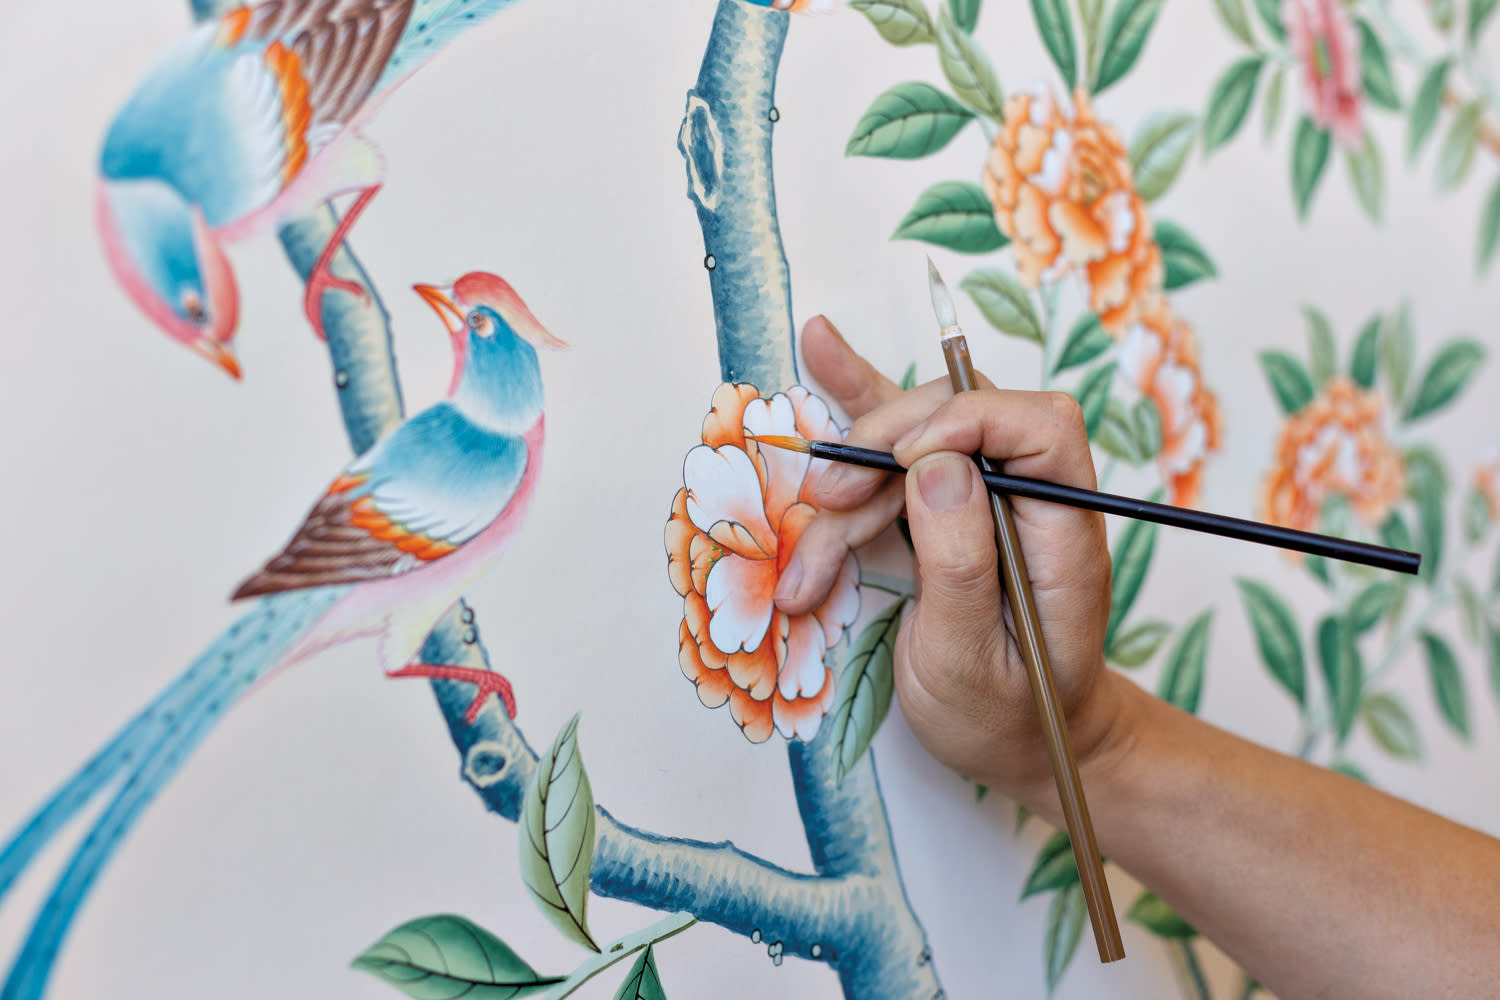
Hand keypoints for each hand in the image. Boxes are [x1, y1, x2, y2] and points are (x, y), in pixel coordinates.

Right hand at [777, 316, 1125, 804]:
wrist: (1015, 744)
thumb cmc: (1007, 716)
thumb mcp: (972, 660)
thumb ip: (961, 564)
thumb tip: (937, 465)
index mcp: (1062, 531)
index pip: (1038, 427)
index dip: (968, 422)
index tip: (903, 465)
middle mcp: (1025, 497)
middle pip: (960, 417)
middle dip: (885, 446)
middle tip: (830, 498)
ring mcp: (981, 495)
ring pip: (909, 444)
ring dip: (845, 492)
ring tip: (804, 572)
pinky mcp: (939, 506)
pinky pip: (897, 446)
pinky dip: (854, 403)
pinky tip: (822, 345)